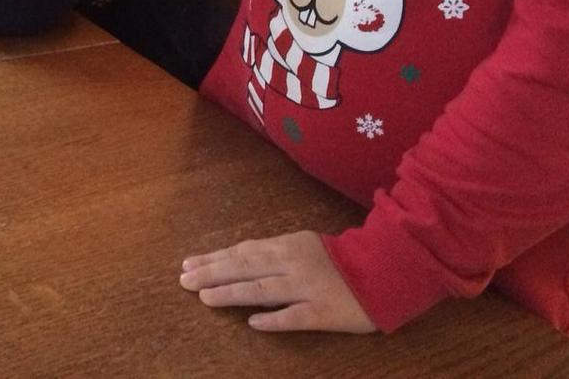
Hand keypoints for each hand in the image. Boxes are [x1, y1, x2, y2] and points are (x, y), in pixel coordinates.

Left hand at [178, 231, 375, 333]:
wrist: (385, 270)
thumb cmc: (339, 260)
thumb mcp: (302, 245)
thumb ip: (271, 253)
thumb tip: (234, 259)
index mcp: (286, 246)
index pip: (242, 252)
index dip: (214, 258)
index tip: (187, 264)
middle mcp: (293, 264)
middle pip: (245, 268)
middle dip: (212, 273)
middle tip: (184, 280)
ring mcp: (308, 288)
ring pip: (264, 290)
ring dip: (232, 293)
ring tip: (205, 298)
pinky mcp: (324, 312)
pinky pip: (296, 317)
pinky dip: (275, 319)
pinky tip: (254, 323)